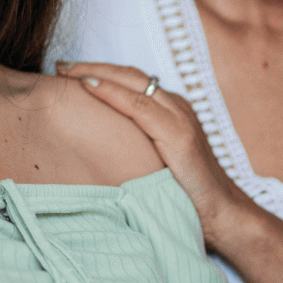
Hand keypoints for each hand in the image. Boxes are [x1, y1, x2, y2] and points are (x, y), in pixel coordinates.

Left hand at [58, 60, 255, 241]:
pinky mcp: (178, 134)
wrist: (224, 215)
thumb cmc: (187, 195)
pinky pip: (138, 105)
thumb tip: (94, 145)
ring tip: (65, 71)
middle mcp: (176, 106)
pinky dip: (111, 92)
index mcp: (171, 111)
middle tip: (59, 66)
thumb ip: (134, 146)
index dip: (99, 72)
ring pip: (131, 82)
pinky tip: (88, 86)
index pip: (131, 80)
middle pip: (128, 74)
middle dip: (91, 66)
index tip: (68, 73)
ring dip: (95, 72)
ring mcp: (179, 117)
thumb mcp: (155, 162)